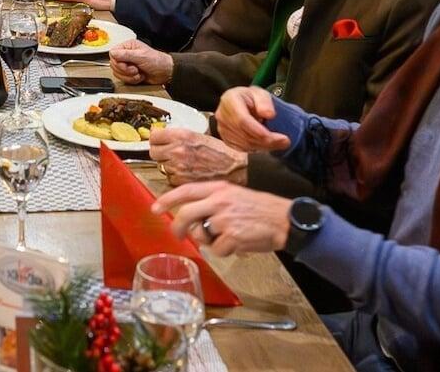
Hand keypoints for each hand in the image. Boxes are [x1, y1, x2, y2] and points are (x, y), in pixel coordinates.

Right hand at [109, 39, 172, 85]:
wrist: (165, 72)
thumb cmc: (157, 61)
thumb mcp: (141, 56)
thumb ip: (126, 54)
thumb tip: (113, 53)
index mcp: (128, 46)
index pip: (113, 53)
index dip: (118, 61)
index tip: (126, 64)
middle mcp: (126, 55)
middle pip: (114, 64)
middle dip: (125, 70)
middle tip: (135, 69)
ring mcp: (128, 64)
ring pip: (117, 73)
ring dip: (129, 76)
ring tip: (138, 72)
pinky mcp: (129, 74)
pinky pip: (123, 79)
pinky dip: (132, 80)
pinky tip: (140, 76)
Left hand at [149, 128, 247, 185]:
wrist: (233, 168)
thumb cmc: (220, 152)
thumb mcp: (199, 135)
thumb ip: (179, 136)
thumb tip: (160, 135)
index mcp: (182, 136)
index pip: (154, 136)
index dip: (156, 139)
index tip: (158, 140)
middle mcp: (178, 150)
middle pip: (153, 152)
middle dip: (159, 152)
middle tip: (167, 153)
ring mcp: (179, 167)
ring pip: (161, 166)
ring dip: (168, 165)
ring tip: (181, 163)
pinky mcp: (181, 181)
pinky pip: (169, 178)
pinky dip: (174, 176)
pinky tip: (185, 172)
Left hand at [151, 181, 292, 255]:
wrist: (284, 219)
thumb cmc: (259, 208)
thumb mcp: (234, 195)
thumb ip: (212, 201)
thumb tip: (191, 216)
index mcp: (219, 188)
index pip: (186, 190)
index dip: (167, 199)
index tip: (155, 208)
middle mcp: (219, 201)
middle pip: (186, 214)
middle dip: (177, 227)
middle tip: (177, 234)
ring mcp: (224, 219)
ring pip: (201, 234)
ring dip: (209, 240)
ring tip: (226, 236)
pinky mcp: (231, 236)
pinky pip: (216, 249)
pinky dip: (224, 251)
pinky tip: (237, 244)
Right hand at [215, 86, 291, 152]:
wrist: (241, 103)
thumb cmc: (251, 98)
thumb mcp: (260, 93)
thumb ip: (265, 102)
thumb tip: (269, 114)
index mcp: (229, 100)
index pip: (243, 120)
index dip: (260, 132)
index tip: (280, 137)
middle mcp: (222, 115)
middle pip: (245, 135)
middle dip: (267, 141)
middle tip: (285, 142)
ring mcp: (222, 129)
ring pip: (245, 144)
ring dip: (264, 146)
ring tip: (278, 141)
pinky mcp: (226, 139)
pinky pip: (243, 148)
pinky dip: (257, 148)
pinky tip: (265, 142)